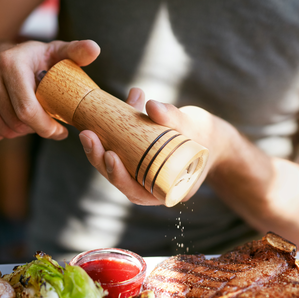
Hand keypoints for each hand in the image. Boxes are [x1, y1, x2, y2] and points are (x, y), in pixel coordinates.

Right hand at [0, 39, 99, 140]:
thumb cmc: (29, 61)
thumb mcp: (52, 52)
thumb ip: (74, 52)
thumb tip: (94, 49)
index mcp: (10, 61)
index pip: (27, 110)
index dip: (46, 127)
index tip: (60, 131)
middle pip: (16, 123)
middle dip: (35, 128)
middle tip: (42, 121)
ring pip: (3, 130)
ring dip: (19, 131)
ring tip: (26, 117)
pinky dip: (1, 133)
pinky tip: (9, 118)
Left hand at [78, 89, 225, 205]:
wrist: (212, 137)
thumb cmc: (207, 136)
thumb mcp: (194, 127)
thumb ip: (173, 118)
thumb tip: (150, 105)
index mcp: (165, 191)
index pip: (135, 191)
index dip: (119, 176)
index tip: (110, 155)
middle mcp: (149, 187)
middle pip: (118, 180)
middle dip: (99, 159)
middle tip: (88, 135)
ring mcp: (141, 175)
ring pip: (113, 168)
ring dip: (97, 150)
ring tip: (86, 130)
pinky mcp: (135, 160)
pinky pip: (117, 154)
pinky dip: (107, 139)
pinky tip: (94, 123)